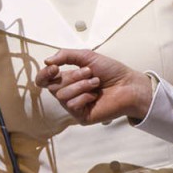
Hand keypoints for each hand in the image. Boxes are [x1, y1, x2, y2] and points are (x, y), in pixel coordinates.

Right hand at [36, 48, 151, 123]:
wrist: (128, 85)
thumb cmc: (111, 71)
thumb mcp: (87, 56)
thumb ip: (65, 55)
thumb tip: (46, 61)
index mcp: (67, 79)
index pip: (44, 80)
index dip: (44, 74)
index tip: (54, 68)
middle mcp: (68, 93)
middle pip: (52, 86)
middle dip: (72, 76)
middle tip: (89, 72)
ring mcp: (74, 106)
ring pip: (61, 96)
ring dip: (80, 86)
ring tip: (96, 83)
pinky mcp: (81, 116)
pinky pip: (71, 105)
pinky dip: (84, 97)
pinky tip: (95, 96)